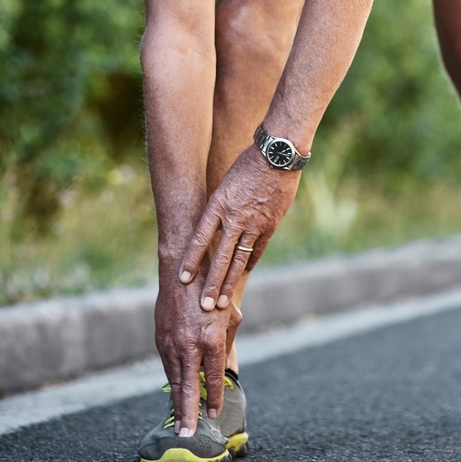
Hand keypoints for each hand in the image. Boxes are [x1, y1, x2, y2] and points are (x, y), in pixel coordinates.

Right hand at [155, 275, 242, 433]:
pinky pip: (167, 367)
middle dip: (189, 413)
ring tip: (180, 422)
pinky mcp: (161, 340)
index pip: (214, 377)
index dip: (215, 397)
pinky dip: (172, 382)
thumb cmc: (212, 291)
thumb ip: (228, 343)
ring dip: (178, 402)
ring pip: (174, 380)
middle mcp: (190, 345)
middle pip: (189, 387)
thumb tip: (228, 367)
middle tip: (188, 434)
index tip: (215, 413)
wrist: (183, 270)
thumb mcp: (230, 316)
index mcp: (211, 339)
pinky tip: (175, 394)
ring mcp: (173, 344)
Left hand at [179, 145, 300, 310]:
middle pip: (220, 257)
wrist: (277, 155)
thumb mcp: (225, 184)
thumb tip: (213, 229)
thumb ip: (219, 208)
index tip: (183, 279)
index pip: (200, 238)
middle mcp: (234, 217)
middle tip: (203, 307)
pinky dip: (249, 263)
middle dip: (210, 284)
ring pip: (239, 260)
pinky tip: (243, 274)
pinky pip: (257, 250)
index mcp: (218, 204)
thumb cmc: (247, 164)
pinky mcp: (270, 225)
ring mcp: (254, 223)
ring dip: (229, 283)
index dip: (191, 260)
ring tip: (220, 302)